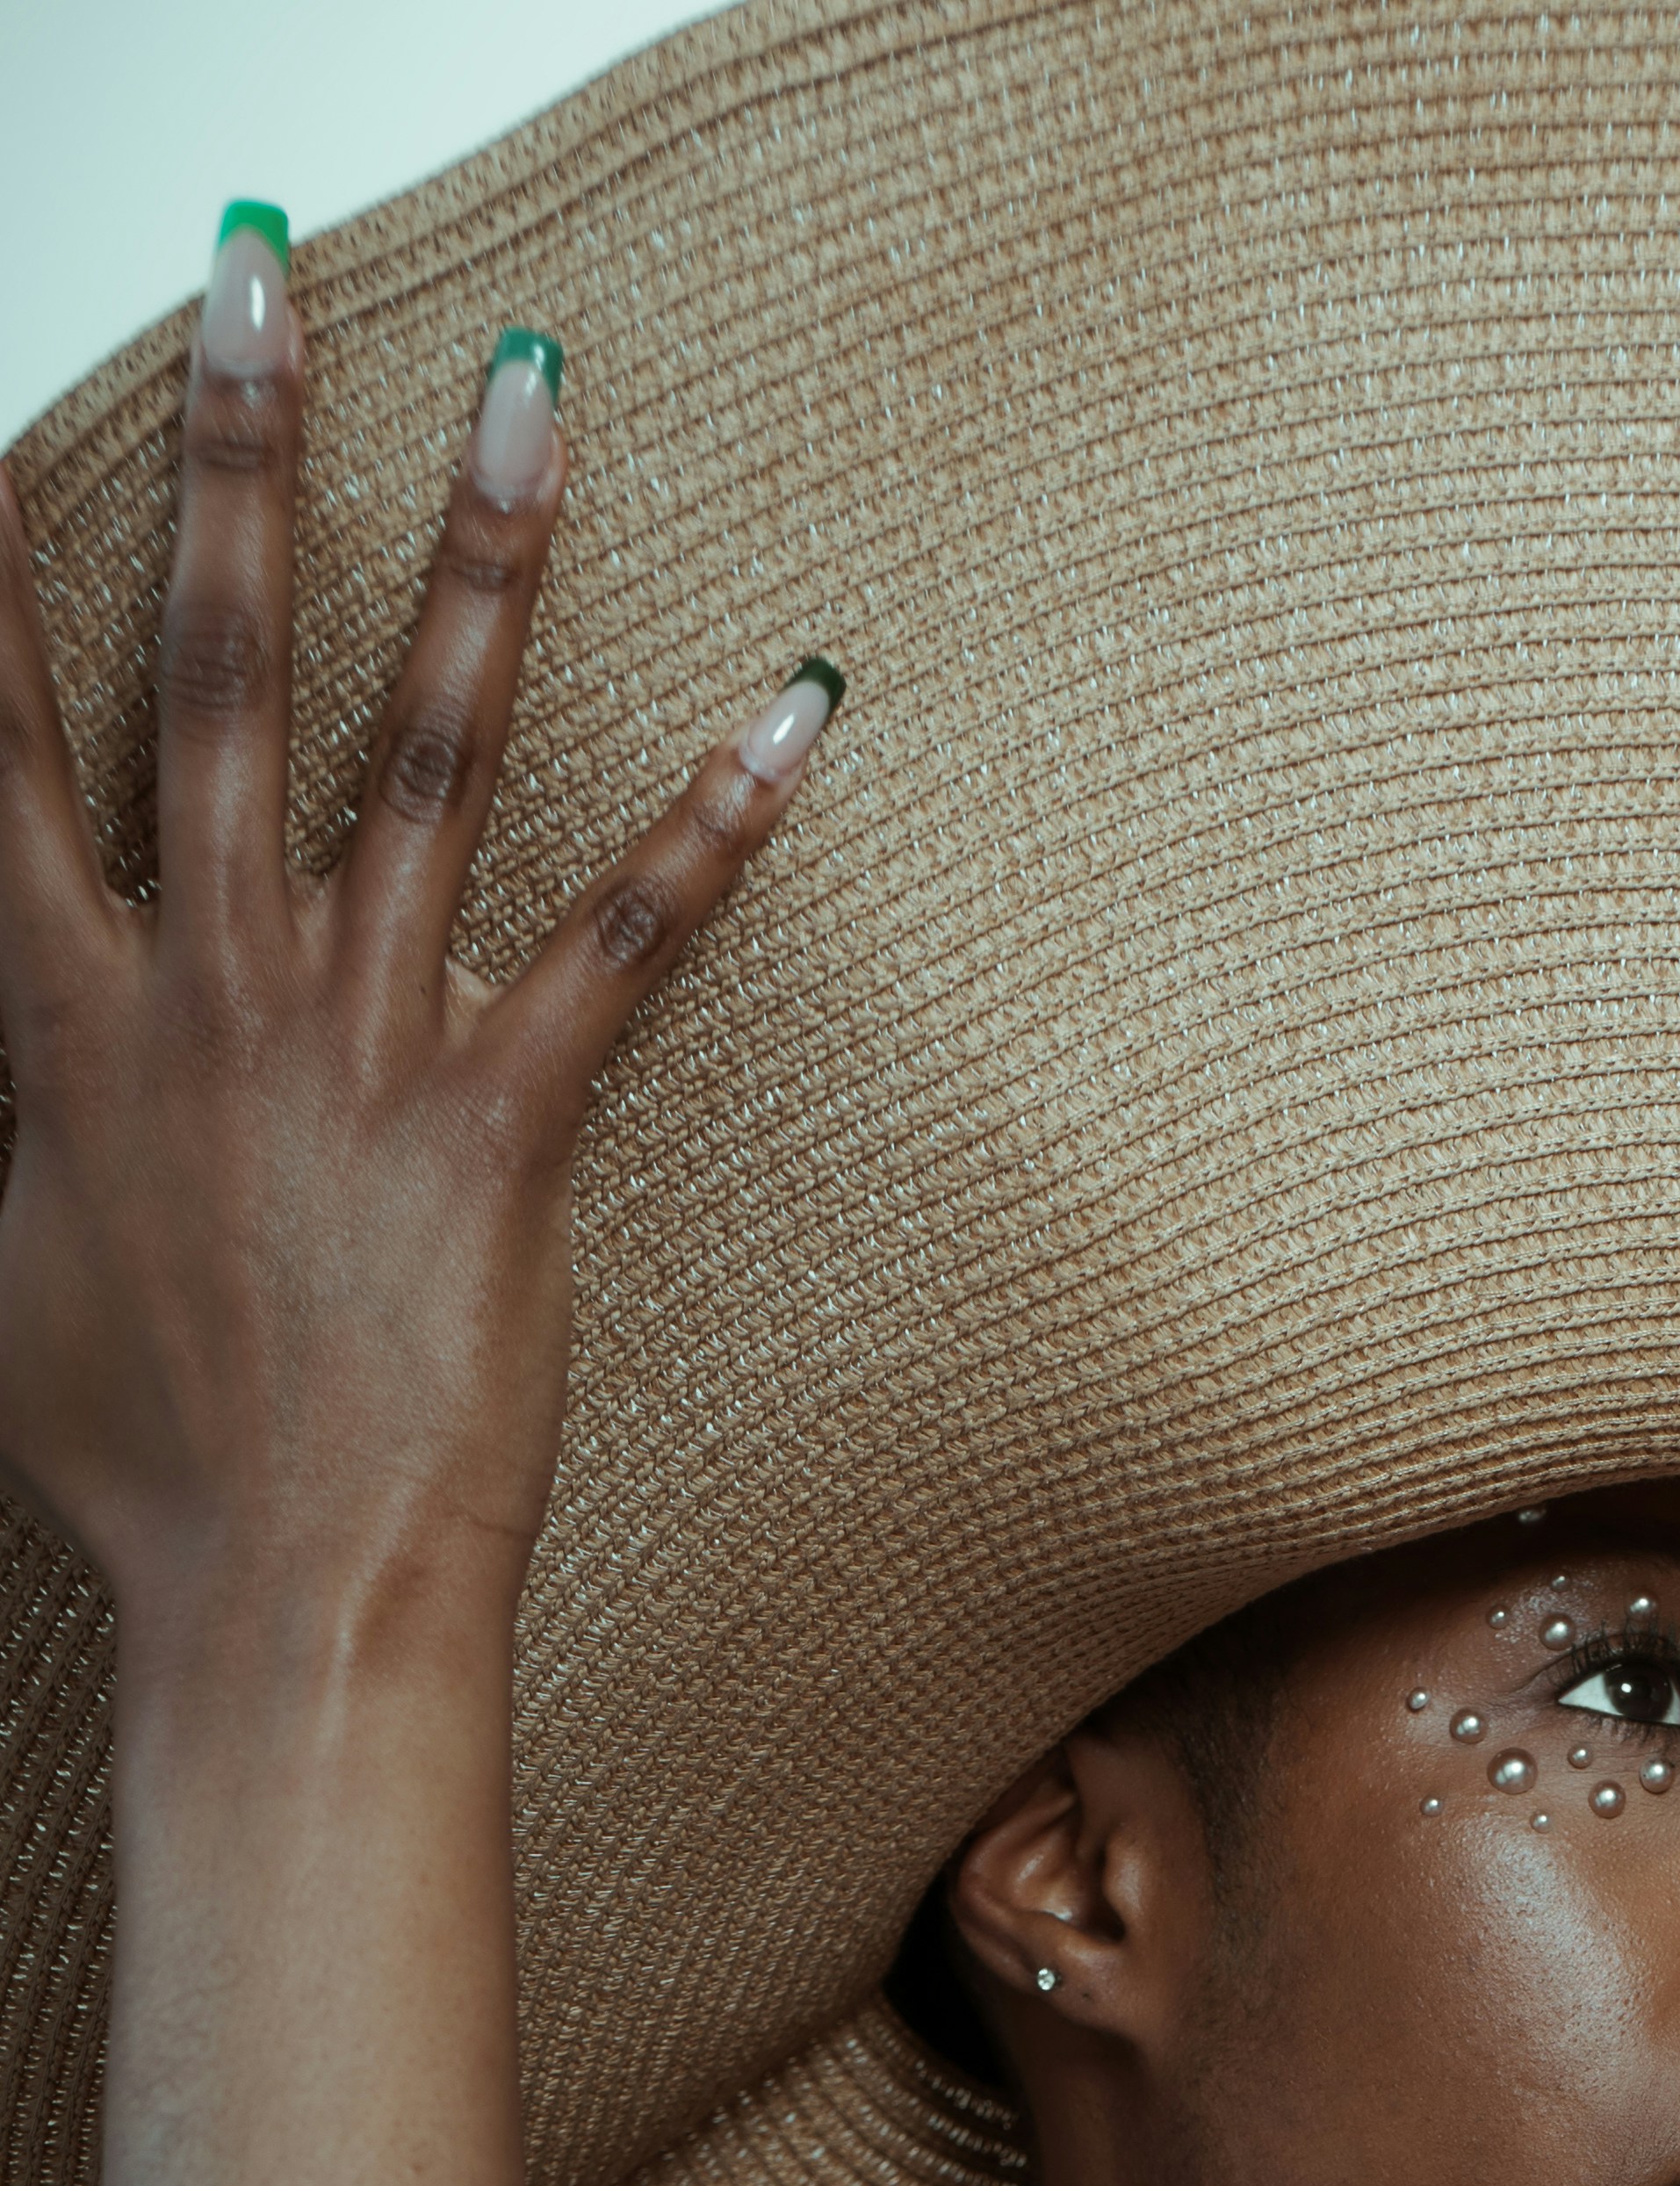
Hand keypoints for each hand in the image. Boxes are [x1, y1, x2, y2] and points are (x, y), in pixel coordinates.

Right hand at [0, 210, 838, 1654]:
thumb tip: (22, 1073)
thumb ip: (14, 1125)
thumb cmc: (145, 1474)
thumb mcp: (5, 1270)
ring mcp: (359, 1049)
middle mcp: (206, 993)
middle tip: (261, 277)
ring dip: (480, 556)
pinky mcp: (501, 1130)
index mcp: (60, 1019)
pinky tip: (796, 705)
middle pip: (208, 668)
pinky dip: (715, 823)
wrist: (283, 1608)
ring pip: (423, 750)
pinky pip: (625, 946)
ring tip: (535, 387)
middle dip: (232, 453)